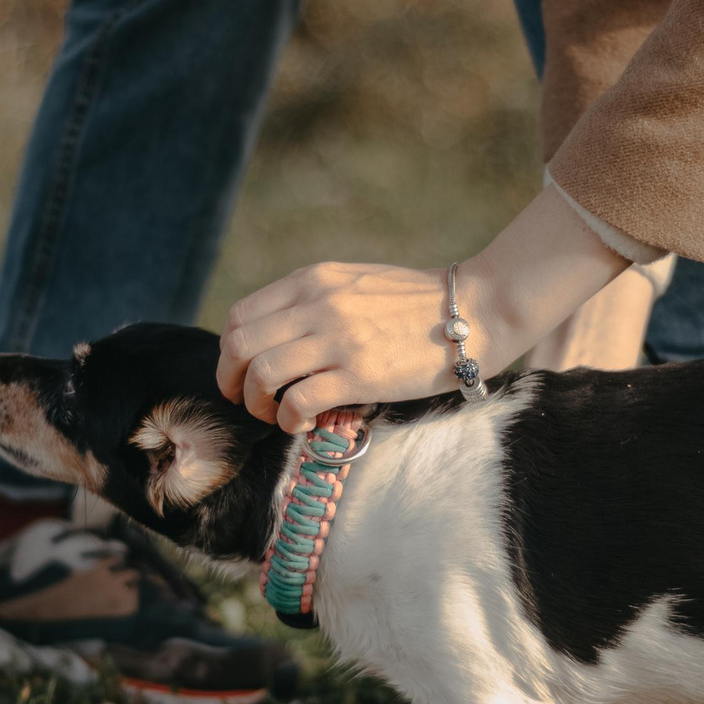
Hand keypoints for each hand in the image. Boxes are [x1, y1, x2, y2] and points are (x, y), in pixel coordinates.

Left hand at [218, 181, 633, 432]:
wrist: (474, 311)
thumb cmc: (415, 304)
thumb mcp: (354, 283)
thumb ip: (313, 301)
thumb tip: (275, 336)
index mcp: (312, 280)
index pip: (241, 316)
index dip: (229, 353)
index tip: (242, 374)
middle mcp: (318, 304)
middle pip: (241, 346)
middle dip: (232, 381)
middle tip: (250, 401)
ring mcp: (338, 338)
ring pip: (263, 374)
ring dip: (258, 404)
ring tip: (276, 416)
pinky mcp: (360, 374)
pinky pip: (298, 401)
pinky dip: (289, 419)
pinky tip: (304, 424)